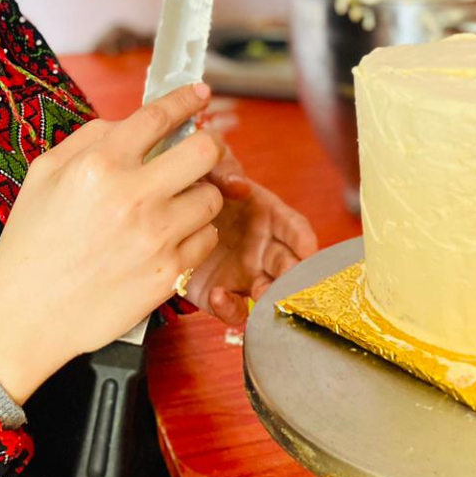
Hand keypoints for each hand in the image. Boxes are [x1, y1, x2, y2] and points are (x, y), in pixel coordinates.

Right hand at [0, 84, 223, 402]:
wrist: (25, 314)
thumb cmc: (30, 243)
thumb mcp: (44, 173)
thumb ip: (90, 138)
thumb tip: (130, 123)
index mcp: (100, 164)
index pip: (159, 116)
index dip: (186, 98)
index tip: (200, 93)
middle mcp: (133, 196)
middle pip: (205, 151)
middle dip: (208, 146)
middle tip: (201, 152)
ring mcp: (155, 238)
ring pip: (211, 197)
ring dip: (198, 194)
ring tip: (175, 203)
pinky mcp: (167, 274)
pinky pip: (206, 239)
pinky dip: (194, 234)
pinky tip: (170, 238)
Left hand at [183, 152, 317, 327]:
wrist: (167, 214)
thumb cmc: (198, 186)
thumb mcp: (209, 167)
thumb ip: (223, 167)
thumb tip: (239, 184)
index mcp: (267, 215)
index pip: (293, 227)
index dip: (303, 237)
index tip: (308, 247)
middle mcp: (262, 248)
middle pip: (288, 264)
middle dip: (294, 274)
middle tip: (291, 278)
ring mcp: (244, 273)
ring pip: (268, 290)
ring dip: (270, 295)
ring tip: (261, 292)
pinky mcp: (220, 294)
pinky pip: (234, 310)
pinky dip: (231, 308)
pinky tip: (218, 296)